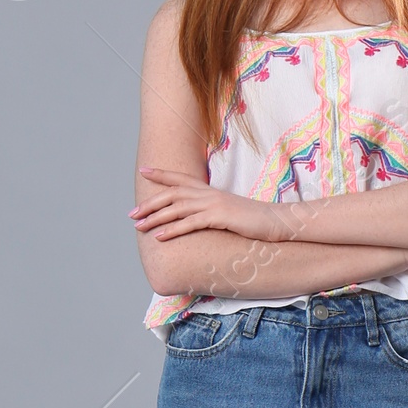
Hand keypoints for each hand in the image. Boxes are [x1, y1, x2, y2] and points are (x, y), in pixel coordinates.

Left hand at [130, 169, 287, 242]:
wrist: (276, 221)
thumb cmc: (253, 220)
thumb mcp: (229, 212)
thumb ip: (211, 211)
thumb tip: (198, 217)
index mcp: (210, 191)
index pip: (180, 179)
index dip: (161, 174)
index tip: (144, 171)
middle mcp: (209, 194)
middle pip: (172, 194)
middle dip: (150, 203)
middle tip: (131, 213)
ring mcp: (214, 204)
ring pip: (177, 208)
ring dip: (155, 217)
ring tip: (139, 225)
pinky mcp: (220, 217)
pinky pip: (191, 223)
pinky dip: (173, 230)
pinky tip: (160, 236)